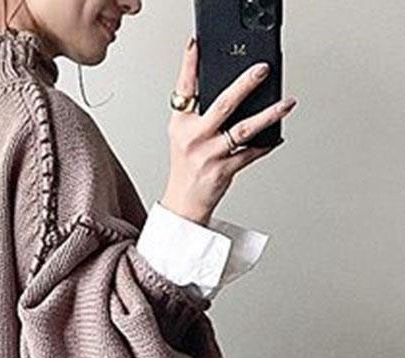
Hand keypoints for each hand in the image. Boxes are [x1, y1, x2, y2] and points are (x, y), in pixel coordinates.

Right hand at [160, 35, 297, 225]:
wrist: (184, 203)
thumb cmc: (187, 167)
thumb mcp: (184, 136)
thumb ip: (199, 112)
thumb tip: (231, 89)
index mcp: (180, 125)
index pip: (184, 90)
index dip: (189, 66)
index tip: (196, 46)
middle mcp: (193, 138)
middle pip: (222, 105)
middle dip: (245, 85)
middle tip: (262, 70)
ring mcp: (209, 155)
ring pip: (243, 129)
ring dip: (268, 115)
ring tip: (286, 103)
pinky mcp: (223, 170)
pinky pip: (251, 153)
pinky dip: (266, 145)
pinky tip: (277, 137)